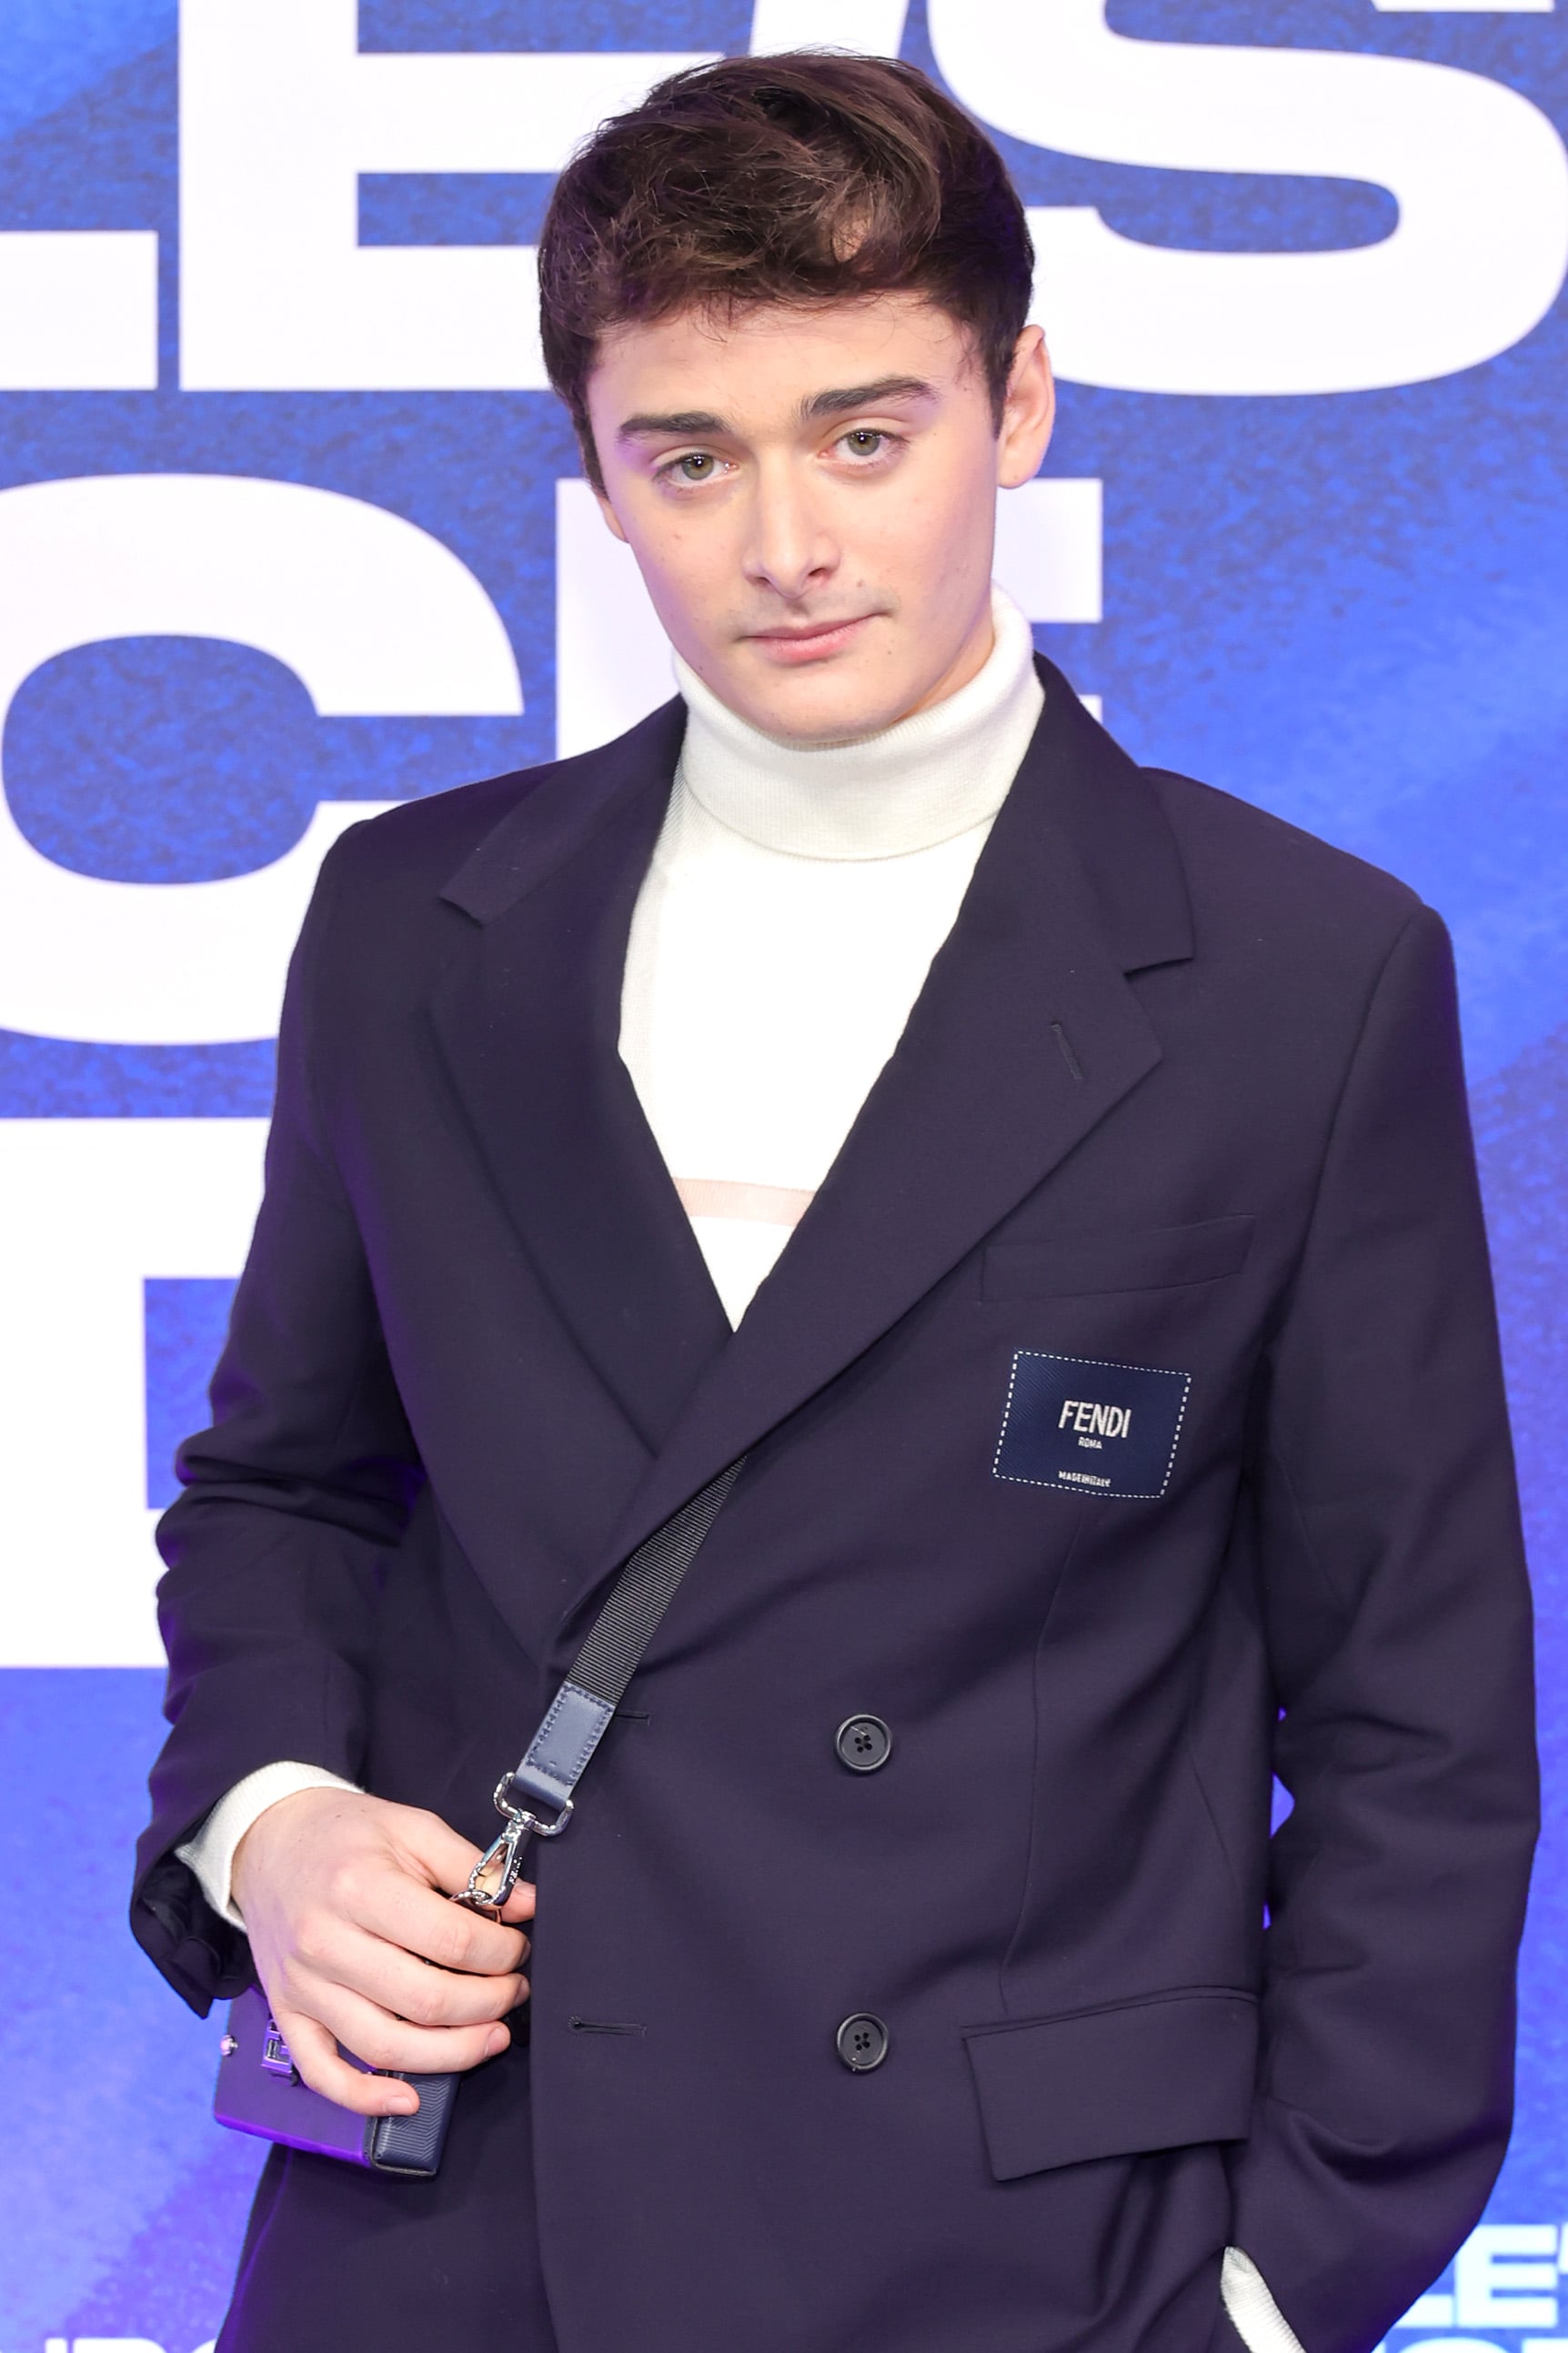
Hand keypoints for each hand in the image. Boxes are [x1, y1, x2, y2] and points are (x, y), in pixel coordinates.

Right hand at [231, 1786, 533, 2117]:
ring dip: (451, 2053)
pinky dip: (365, 2098)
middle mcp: (327, 1942)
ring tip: (492, 2035)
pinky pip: (322, 2072)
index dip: (501, 1952)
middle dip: (489, 2003)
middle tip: (514, 1990)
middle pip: (425, 2001)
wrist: (269, 1841)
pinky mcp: (288, 2012)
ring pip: (384, 2047)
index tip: (517, 1948)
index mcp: (361, 1887)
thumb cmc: (346, 1834)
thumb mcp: (413, 1828)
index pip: (451, 1941)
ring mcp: (304, 1985)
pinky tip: (408, 2100)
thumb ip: (473, 1865)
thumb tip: (528, 1903)